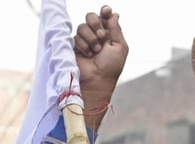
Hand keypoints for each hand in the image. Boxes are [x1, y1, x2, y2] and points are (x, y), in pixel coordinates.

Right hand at [74, 6, 127, 130]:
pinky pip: (76, 36)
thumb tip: (114, 14)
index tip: (106, 10)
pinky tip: (88, 55)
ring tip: (95, 51)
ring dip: (91, 38)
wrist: (96, 81)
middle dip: (96, 23)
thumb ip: (116, 29)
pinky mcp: (74, 46)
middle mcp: (97, 35)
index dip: (105, 11)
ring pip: (82, 26)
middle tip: (101, 36)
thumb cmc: (111, 67)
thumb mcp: (120, 47)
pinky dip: (83, 45)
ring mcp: (85, 40)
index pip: (105, 17)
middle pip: (91, 16)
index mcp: (109, 35)